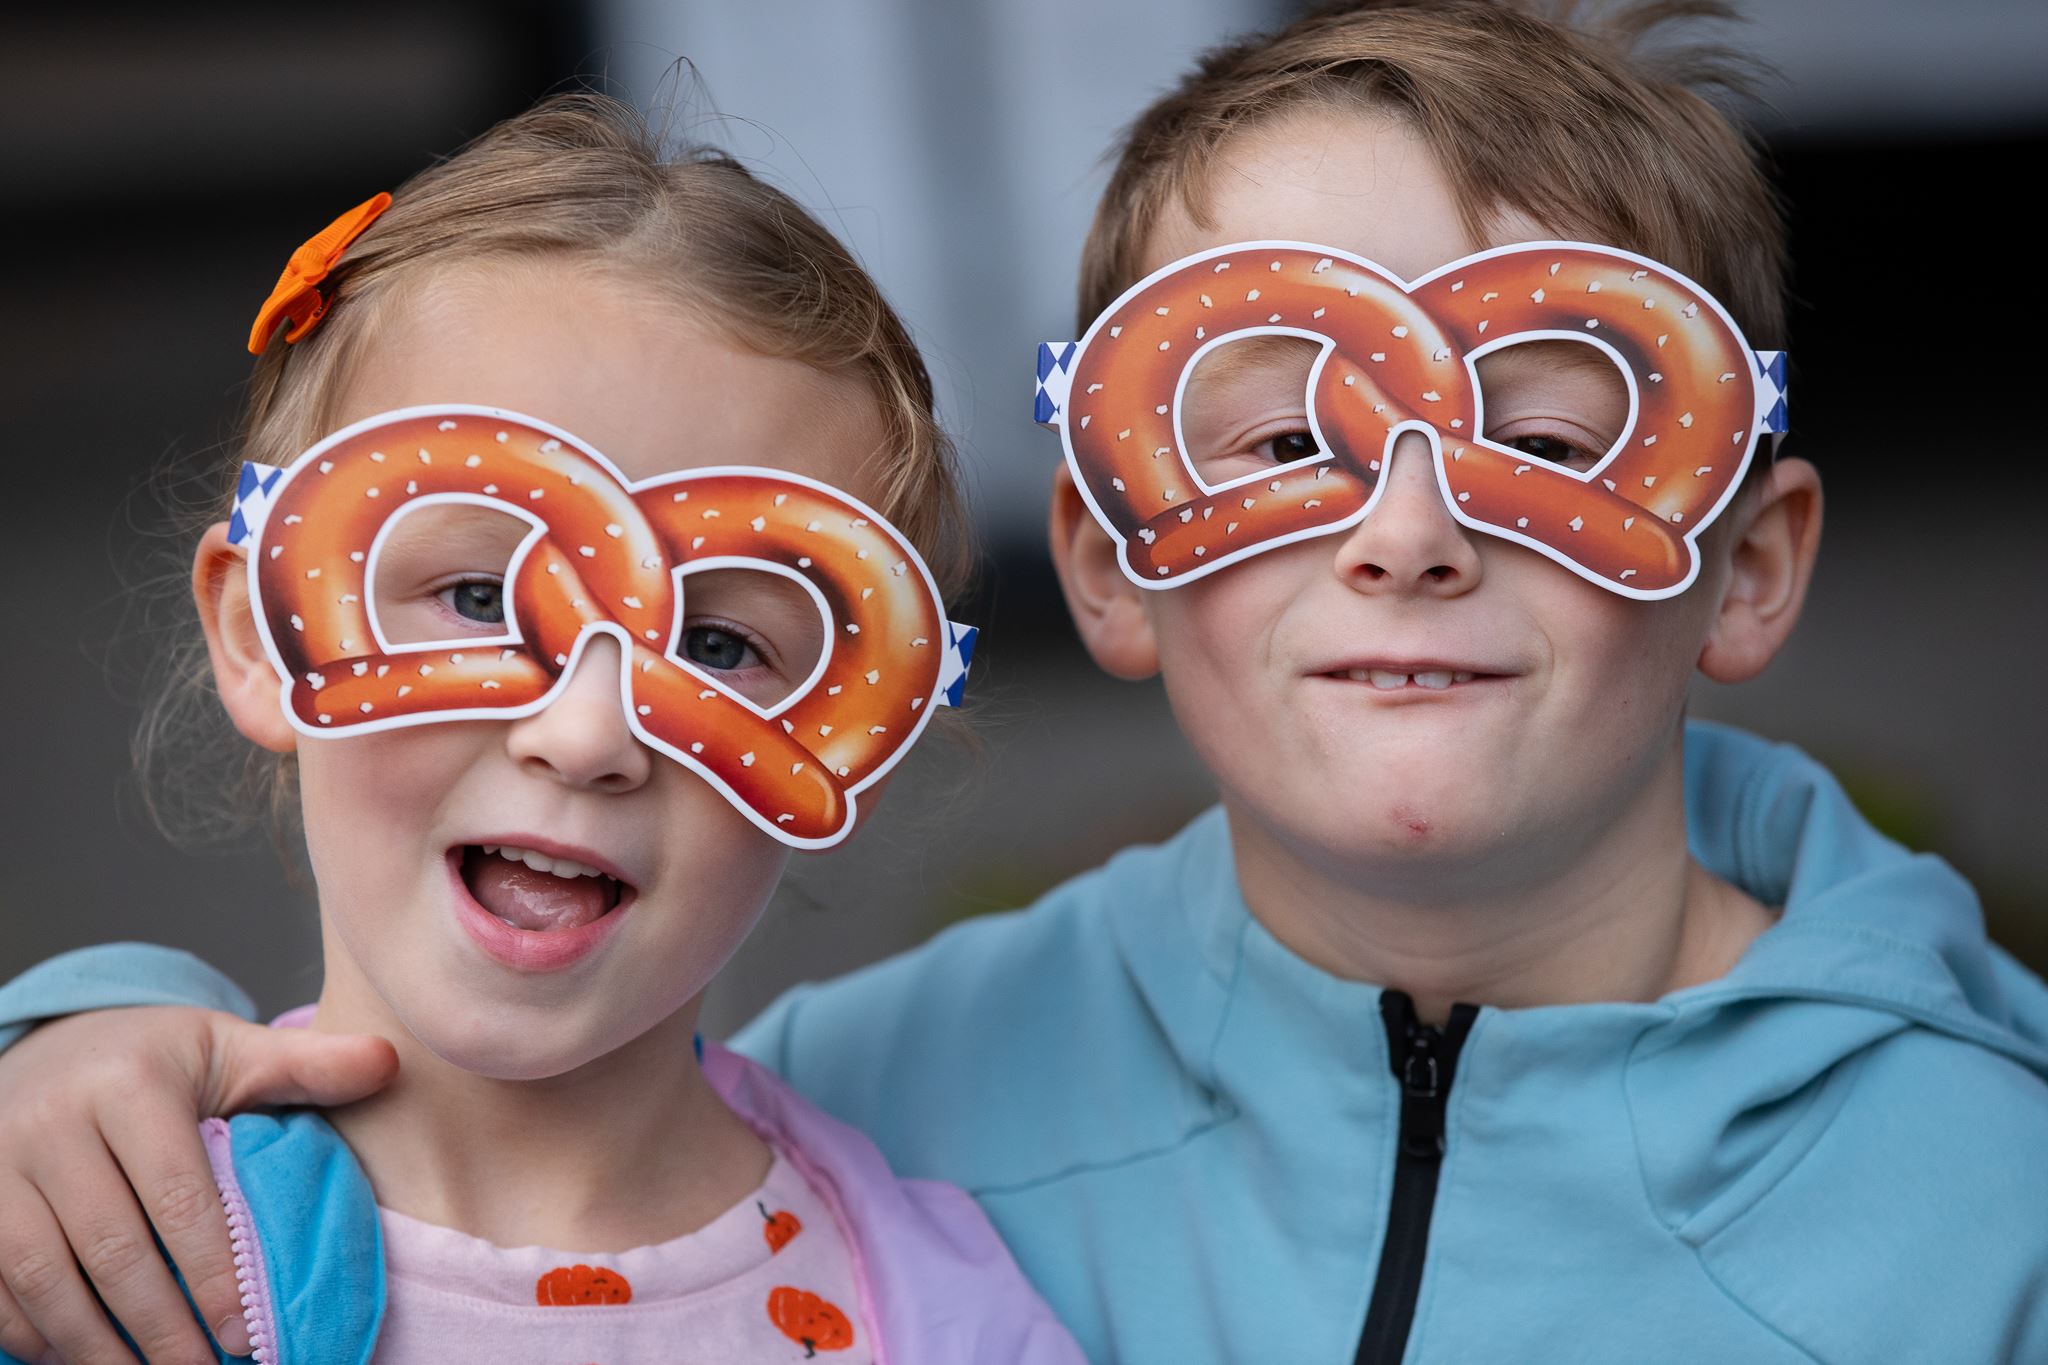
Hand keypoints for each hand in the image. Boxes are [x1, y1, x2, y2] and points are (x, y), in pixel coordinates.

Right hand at [0, 1007, 396, 1363]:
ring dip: (97, 1347)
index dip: (215, 1273)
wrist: (52, 1046)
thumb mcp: (228, 1052)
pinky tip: (82, 1362)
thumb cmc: (155, 1063)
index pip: (178, 1197)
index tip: (247, 1334)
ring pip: (44, 1278)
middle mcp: (53, 1123)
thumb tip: (391, 1063)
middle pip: (111, 1249)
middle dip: (162, 1328)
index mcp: (131, 1085)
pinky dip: (35, 1336)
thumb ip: (306, 1067)